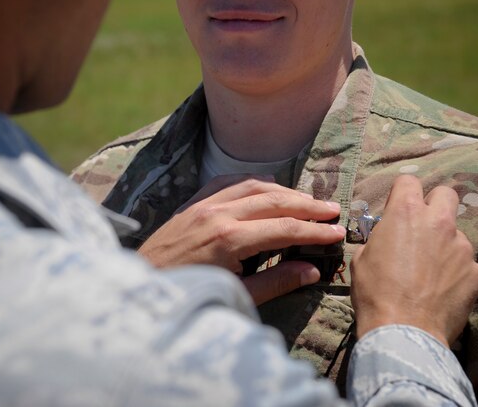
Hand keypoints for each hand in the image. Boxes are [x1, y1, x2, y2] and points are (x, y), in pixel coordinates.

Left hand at [138, 175, 345, 304]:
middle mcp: (218, 214)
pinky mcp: (193, 202)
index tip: (337, 232)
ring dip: (284, 191)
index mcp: (229, 240)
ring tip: (307, 200)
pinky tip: (268, 187)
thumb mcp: (233, 295)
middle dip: (307, 205)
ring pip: (253, 186)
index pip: (284, 229)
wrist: (140, 288)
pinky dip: (253, 182)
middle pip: (274, 200)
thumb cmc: (188, 295)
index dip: (315, 231)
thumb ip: (274, 283)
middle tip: (332, 210)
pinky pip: (229, 182)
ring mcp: (203, 204)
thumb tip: (311, 271)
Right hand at [350, 175, 477, 345]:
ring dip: (445, 244)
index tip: (398, 207)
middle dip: (435, 205)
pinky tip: (443, 290)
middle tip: (423, 226)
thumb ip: (379, 238)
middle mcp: (438, 222)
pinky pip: (466, 264)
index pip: (409, 181)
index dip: (402, 193)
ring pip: (457, 233)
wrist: (404, 332)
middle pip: (446, 194)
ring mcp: (462, 246)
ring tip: (431, 272)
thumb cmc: (375, 293)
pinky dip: (456, 272)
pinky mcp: (476, 271)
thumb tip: (386, 237)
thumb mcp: (362, 258)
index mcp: (406, 213)